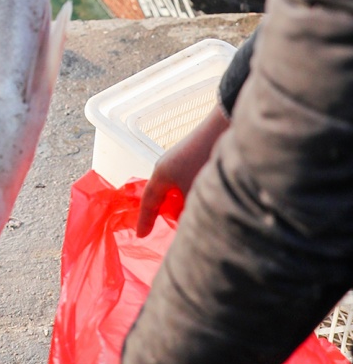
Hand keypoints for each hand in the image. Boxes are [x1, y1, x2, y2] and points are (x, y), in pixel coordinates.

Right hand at [136, 104, 229, 237]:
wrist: (222, 128)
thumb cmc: (203, 161)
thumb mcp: (193, 191)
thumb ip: (186, 210)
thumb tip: (185, 219)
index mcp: (161, 174)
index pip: (148, 202)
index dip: (145, 221)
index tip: (141, 236)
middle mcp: (166, 167)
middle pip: (163, 197)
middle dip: (169, 212)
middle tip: (178, 227)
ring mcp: (179, 161)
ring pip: (177, 190)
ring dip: (183, 202)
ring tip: (195, 212)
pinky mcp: (193, 158)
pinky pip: (186, 182)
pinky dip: (191, 193)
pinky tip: (205, 197)